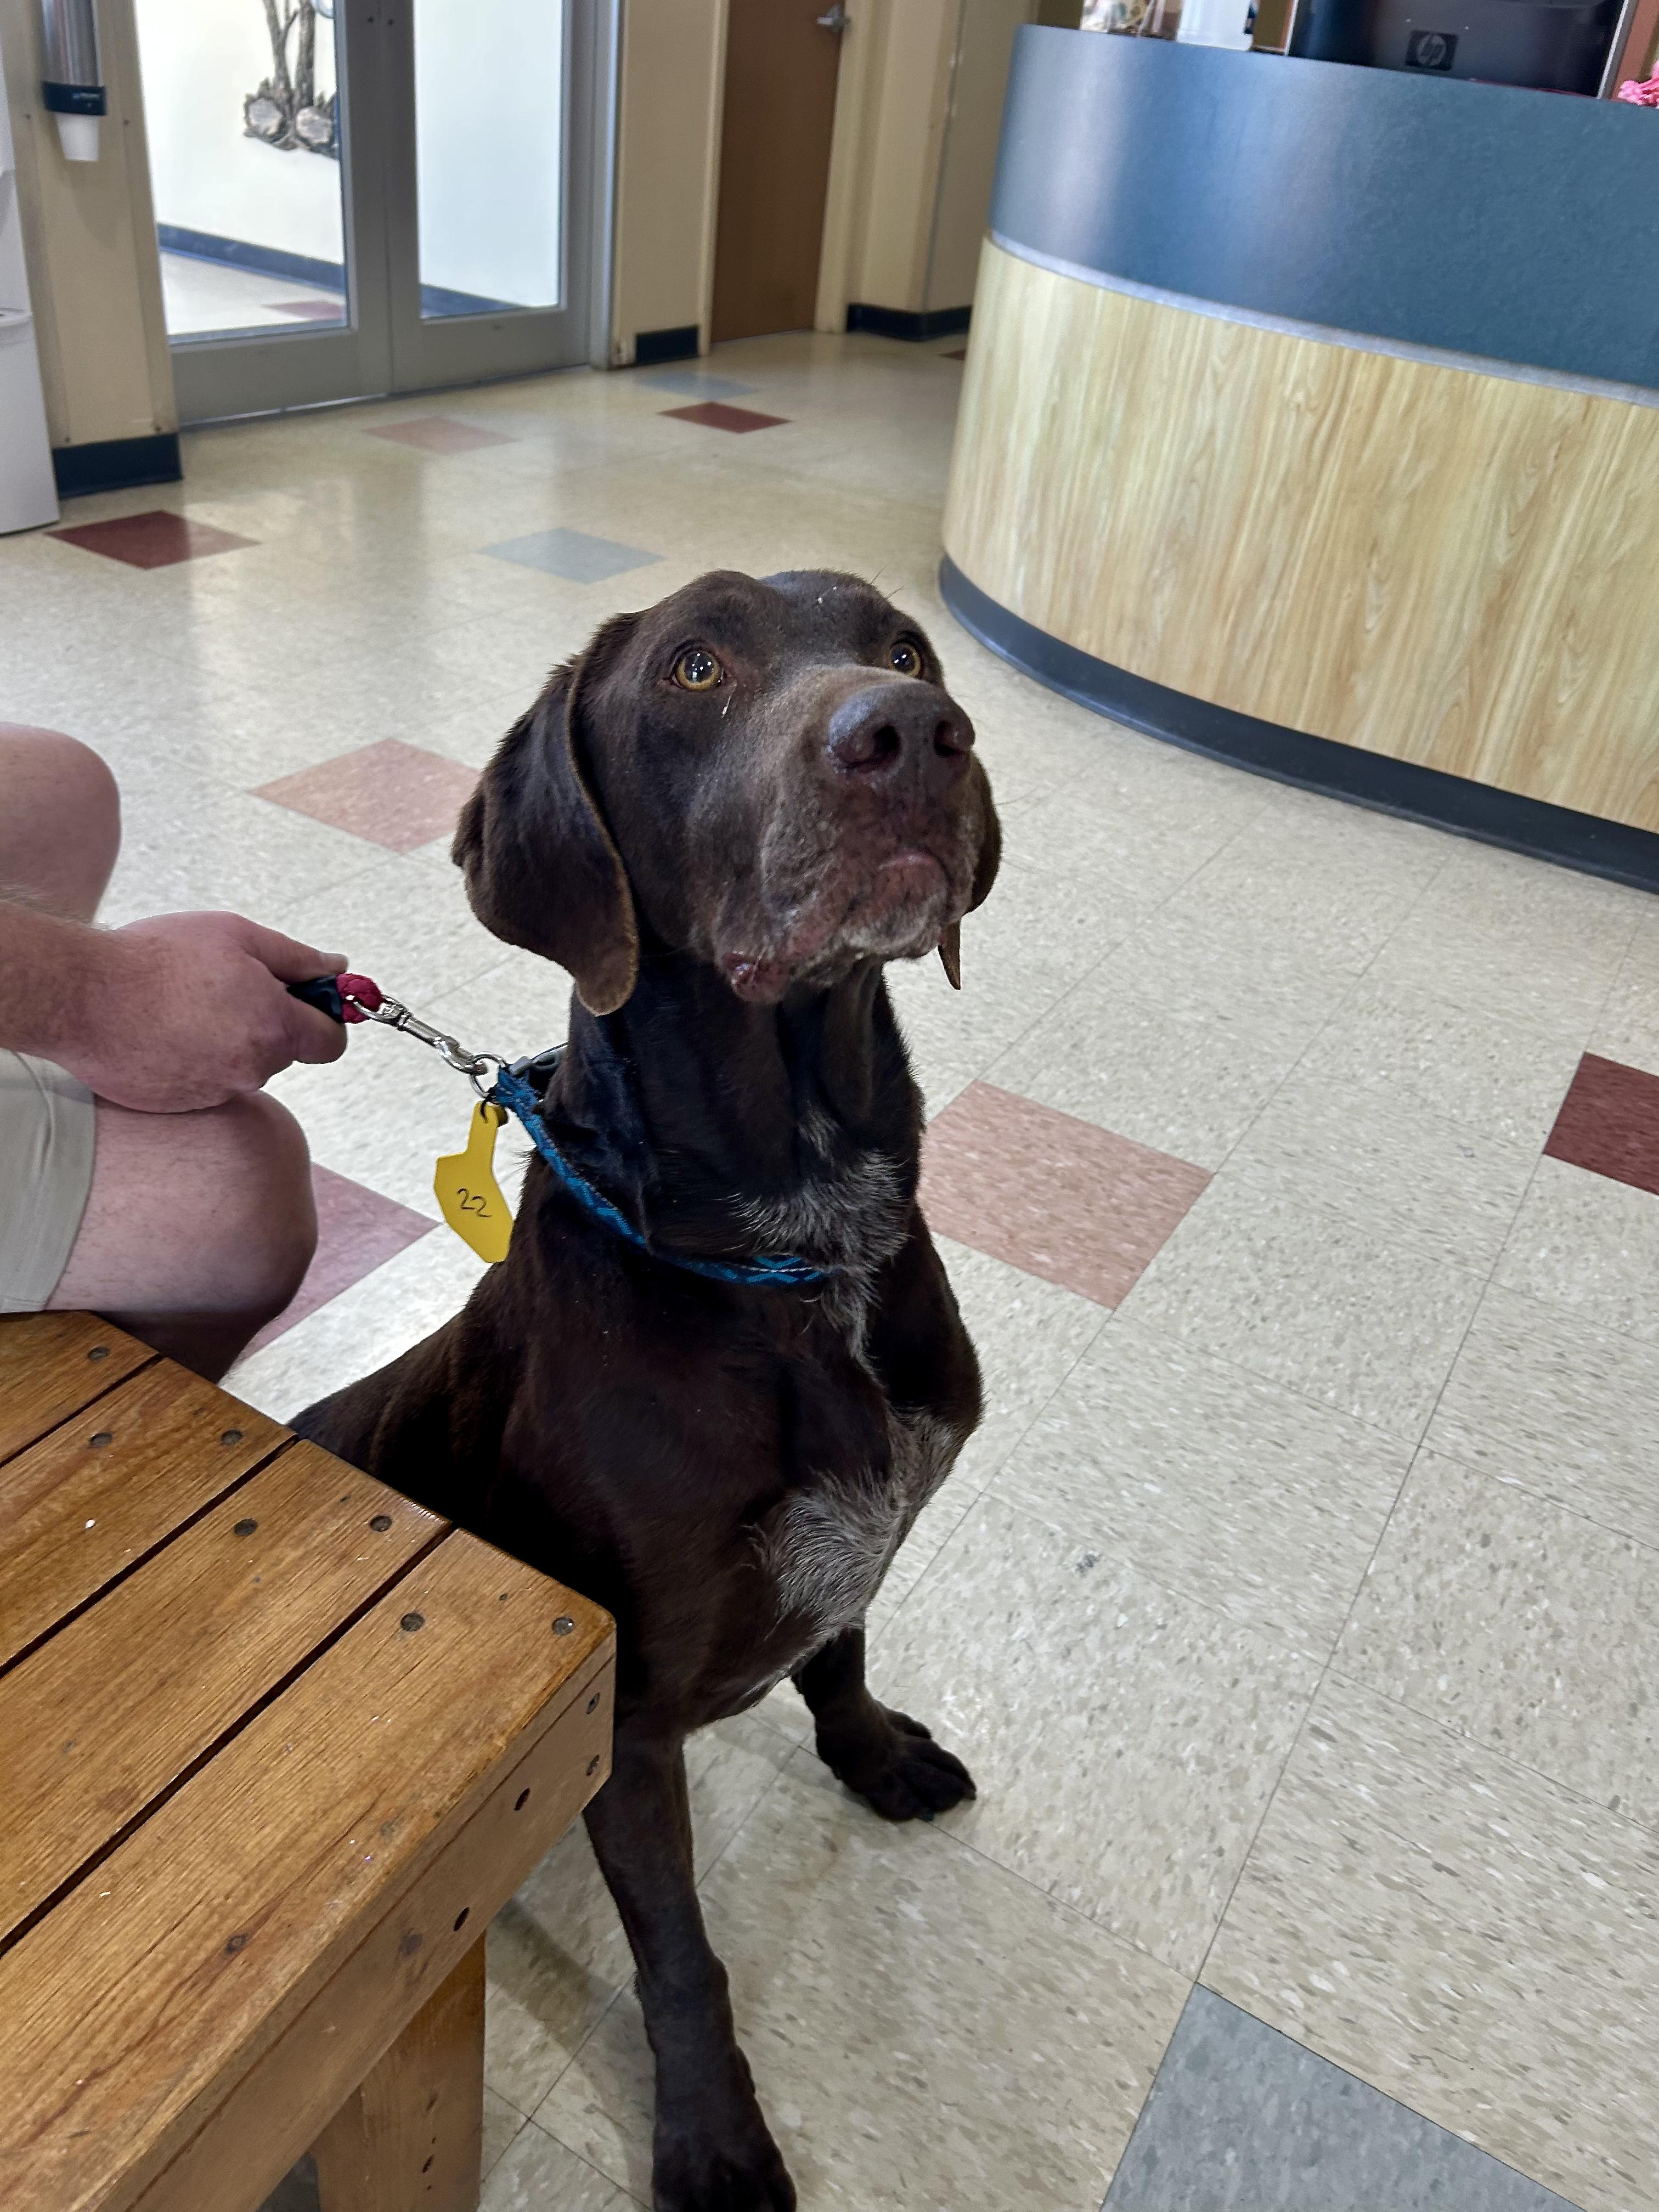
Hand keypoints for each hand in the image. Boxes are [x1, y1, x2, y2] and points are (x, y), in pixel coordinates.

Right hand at [59, 912, 349, 1112]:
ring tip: (183, 1005)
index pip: (330, 1041)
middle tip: (223, 986)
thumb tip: (338, 968)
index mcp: (274, 1027)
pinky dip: (193, 1058)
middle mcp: (251, 1069)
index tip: (307, 998)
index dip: (325, 1017)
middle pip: (282, 1050)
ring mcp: (214, 1092)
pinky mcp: (180, 1104)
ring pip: (241, 1065)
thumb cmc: (158, 958)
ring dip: (227, 1039)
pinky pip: (204, 1081)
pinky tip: (162, 1030)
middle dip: (266, 1020)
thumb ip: (297, 957)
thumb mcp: (237, 936)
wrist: (81, 996)